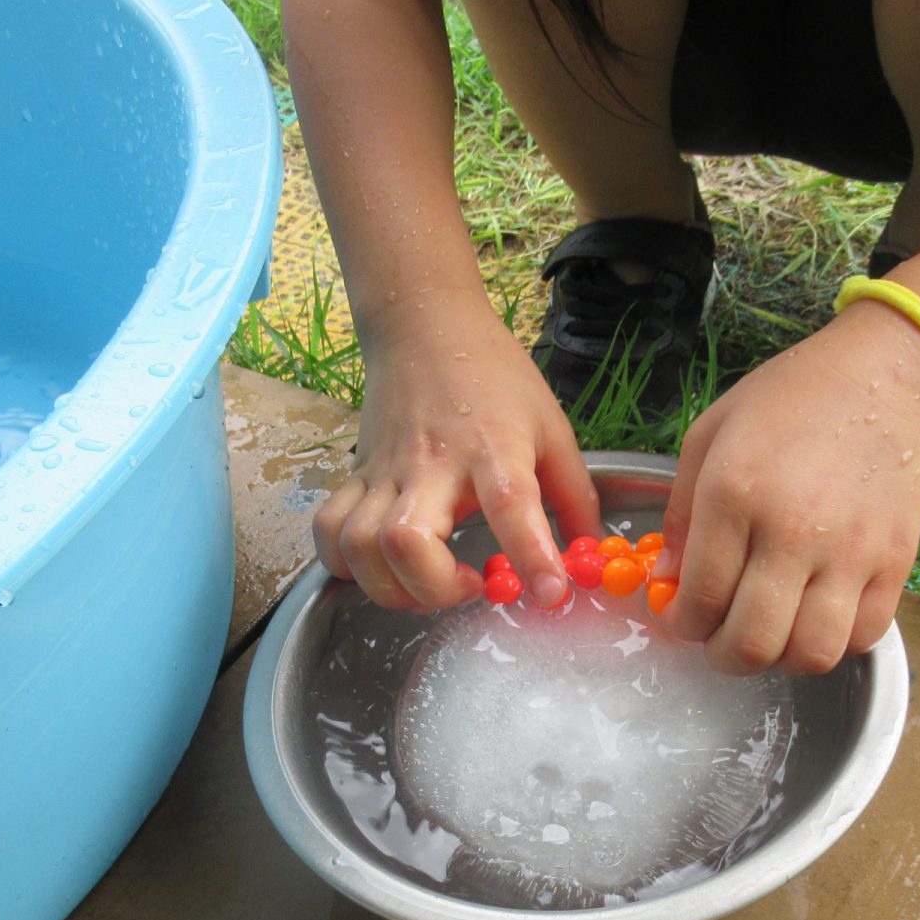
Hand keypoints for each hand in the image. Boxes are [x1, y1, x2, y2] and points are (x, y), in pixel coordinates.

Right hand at [313, 292, 598, 609]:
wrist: (424, 327)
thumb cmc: (494, 377)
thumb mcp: (552, 428)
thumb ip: (574, 496)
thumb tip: (592, 554)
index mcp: (493, 448)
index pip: (511, 505)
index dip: (531, 555)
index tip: (551, 593)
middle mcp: (432, 463)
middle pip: (406, 541)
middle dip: (436, 589)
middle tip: (470, 588)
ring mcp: (384, 471)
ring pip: (360, 546)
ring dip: (392, 587)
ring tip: (432, 585)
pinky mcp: (355, 476)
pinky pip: (328, 533)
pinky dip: (346, 566)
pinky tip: (383, 570)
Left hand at [654, 302, 919, 673]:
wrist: (886, 377)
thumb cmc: (790, 399)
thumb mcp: (711, 435)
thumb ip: (682, 513)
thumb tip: (670, 581)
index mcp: (735, 494)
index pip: (700, 599)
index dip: (682, 623)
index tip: (683, 617)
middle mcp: (794, 531)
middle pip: (753, 643)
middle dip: (724, 655)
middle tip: (719, 638)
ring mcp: (852, 553)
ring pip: (811, 654)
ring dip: (780, 658)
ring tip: (770, 631)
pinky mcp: (895, 563)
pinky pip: (863, 637)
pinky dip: (835, 643)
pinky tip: (815, 615)